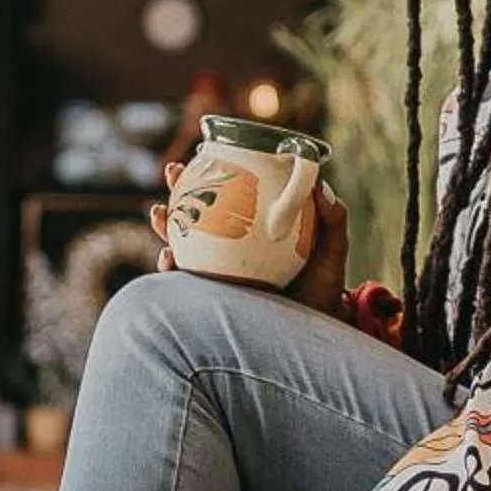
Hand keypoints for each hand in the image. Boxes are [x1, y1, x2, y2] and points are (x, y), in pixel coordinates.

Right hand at [150, 165, 350, 316]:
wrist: (313, 334)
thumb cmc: (322, 290)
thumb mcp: (331, 251)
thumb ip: (332, 220)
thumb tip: (321, 186)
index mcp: (253, 234)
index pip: (228, 198)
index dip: (211, 177)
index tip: (200, 155)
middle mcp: (230, 253)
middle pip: (197, 217)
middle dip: (177, 193)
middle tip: (172, 175)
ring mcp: (217, 276)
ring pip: (182, 246)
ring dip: (165, 227)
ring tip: (158, 213)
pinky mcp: (210, 302)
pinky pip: (183, 285)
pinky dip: (171, 270)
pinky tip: (168, 258)